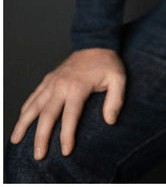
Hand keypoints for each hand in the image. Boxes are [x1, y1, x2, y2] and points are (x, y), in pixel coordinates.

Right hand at [10, 48, 125, 159]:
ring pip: (34, 105)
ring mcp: (53, 81)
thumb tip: (110, 121)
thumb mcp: (118, 78)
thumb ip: (116, 100)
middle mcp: (61, 85)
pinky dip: (26, 108)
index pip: (70, 116)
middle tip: (39, 155)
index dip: (67, 135)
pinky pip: (34, 95)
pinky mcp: (49, 79)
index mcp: (78, 86)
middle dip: (41, 136)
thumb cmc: (107, 63)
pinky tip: (21, 119)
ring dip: (24, 123)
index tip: (65, 151)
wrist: (95, 42)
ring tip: (16, 140)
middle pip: (47, 114)